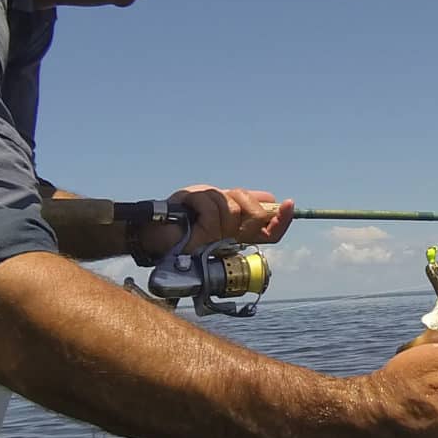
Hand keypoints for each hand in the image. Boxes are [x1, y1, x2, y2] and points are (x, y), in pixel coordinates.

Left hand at [142, 185, 293, 255]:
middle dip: (243, 198)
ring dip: (212, 196)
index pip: (270, 234)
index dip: (282, 221)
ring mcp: (219, 242)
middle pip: (257, 218)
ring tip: (194, 204)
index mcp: (237, 235)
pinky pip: (212, 208)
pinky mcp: (205, 238)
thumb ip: (240, 201)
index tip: (289, 203)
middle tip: (224, 197)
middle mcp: (231, 242)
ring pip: (232, 208)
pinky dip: (197, 198)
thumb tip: (270, 198)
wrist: (149, 226)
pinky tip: (186, 206)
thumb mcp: (214, 200)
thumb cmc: (179, 214)